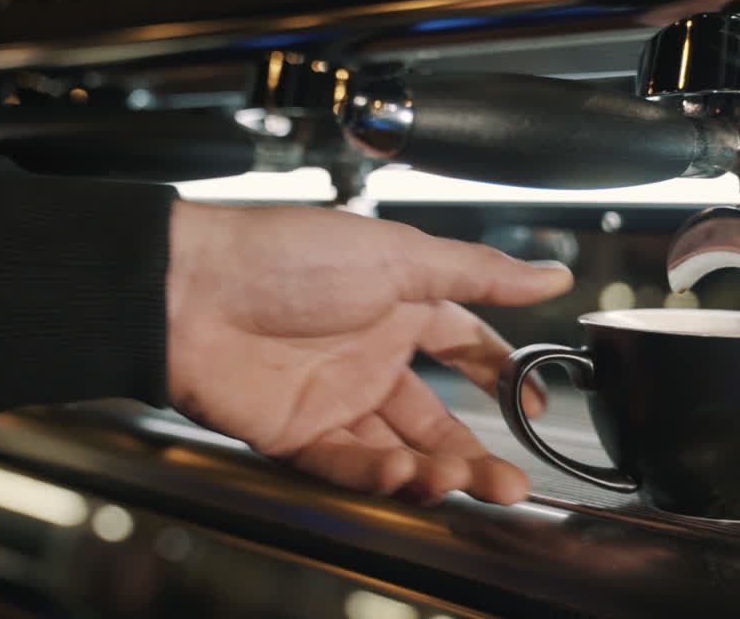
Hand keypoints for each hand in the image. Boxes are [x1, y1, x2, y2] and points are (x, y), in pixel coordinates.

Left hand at [166, 201, 572, 504]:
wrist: (188, 289)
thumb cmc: (286, 255)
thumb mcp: (399, 254)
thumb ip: (479, 272)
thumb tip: (551, 275)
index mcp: (399, 305)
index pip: (464, 346)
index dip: (501, 377)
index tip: (535, 407)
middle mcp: (370, 355)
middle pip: (436, 417)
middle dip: (476, 451)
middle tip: (512, 482)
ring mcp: (334, 397)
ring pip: (399, 449)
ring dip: (436, 471)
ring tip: (469, 484)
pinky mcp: (295, 433)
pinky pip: (347, 464)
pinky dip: (377, 473)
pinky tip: (402, 472)